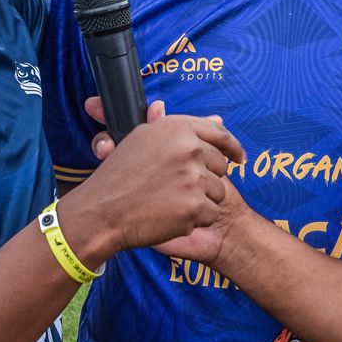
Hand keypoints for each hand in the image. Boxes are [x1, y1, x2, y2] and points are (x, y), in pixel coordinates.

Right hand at [70, 97, 245, 253]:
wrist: (102, 212)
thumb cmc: (120, 176)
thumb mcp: (145, 140)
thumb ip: (183, 130)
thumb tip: (219, 121)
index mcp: (177, 128)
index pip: (220, 134)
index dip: (232, 147)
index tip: (239, 157)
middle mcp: (188, 148)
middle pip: (221, 166)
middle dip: (205, 179)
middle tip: (176, 188)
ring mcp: (193, 177)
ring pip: (218, 191)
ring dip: (200, 201)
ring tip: (169, 202)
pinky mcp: (194, 206)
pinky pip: (211, 213)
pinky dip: (195, 220)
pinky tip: (171, 217)